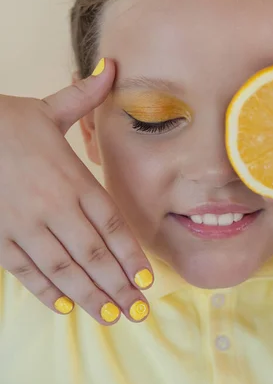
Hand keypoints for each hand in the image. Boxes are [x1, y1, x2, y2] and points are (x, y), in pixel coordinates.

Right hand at [0, 60, 152, 324]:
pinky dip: (46, 291)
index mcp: (72, 179)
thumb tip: (111, 67)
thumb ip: (85, 96)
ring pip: (63, 269)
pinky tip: (64, 307)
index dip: (130, 254)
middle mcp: (54, 207)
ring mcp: (25, 226)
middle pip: (93, 255)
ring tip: (111, 316)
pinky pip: (26, 271)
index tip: (147, 278)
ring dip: (90, 296)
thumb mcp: (49, 107)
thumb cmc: (8, 122)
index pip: (111, 224)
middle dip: (118, 286)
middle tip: (138, 311)